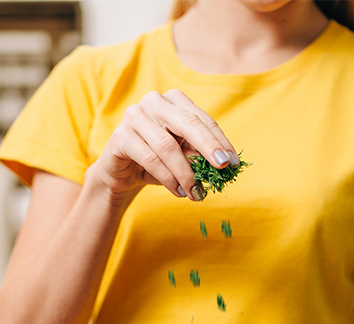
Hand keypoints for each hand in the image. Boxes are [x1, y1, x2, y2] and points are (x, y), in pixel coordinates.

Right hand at [89, 89, 236, 204]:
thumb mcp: (182, 156)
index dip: (220, 141)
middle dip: (208, 147)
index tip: (234, 163)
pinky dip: (167, 178)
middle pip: (188, 123)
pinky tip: (178, 191)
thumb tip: (223, 163)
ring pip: (167, 146)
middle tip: (223, 168)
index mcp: (174, 100)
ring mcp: (134, 116)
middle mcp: (153, 101)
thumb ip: (199, 155)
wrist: (121, 173)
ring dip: (185, 173)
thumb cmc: (157, 161)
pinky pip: (150, 158)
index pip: (202, 119)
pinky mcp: (120, 136)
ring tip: (196, 193)